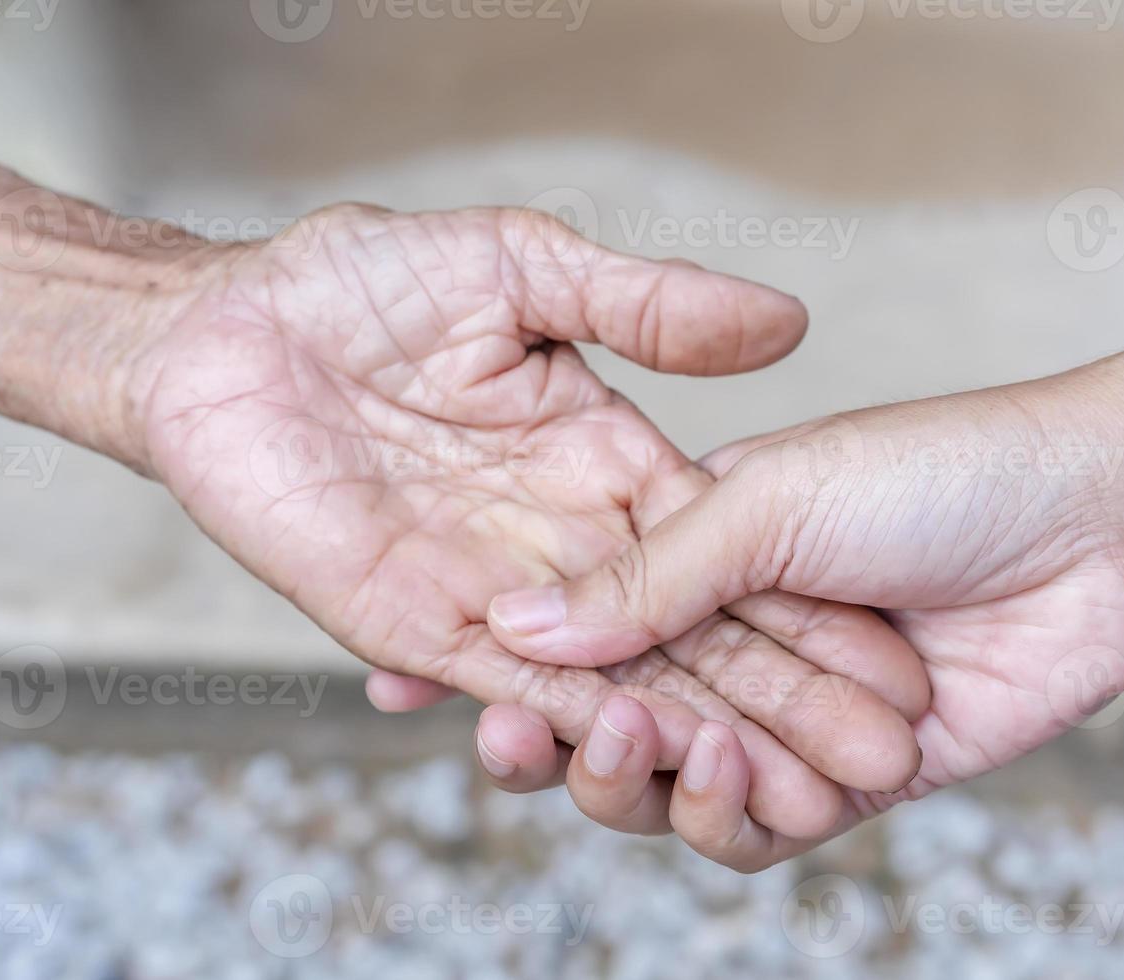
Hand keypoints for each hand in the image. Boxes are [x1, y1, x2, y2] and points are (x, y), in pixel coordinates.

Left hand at [130, 204, 927, 837]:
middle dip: (791, 698)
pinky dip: (585, 728)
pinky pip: (514, 683)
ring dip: (712, 734)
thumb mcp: (527, 268)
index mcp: (607, 460)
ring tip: (805, 788)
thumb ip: (647, 306)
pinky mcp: (419, 624)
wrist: (223, 328)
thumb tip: (788, 322)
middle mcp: (566, 539)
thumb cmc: (364, 282)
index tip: (900, 663)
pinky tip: (661, 764)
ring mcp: (497, 589)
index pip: (727, 552)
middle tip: (888, 753)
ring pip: (622, 680)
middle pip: (695, 635)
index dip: (811, 607)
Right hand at [478, 378, 1123, 867]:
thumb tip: (515, 617)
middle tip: (513, 735)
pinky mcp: (843, 784)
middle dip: (549, 738)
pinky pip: (756, 831)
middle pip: (600, 721)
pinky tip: (748, 774)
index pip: (566, 619)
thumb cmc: (940, 475)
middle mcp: (728, 644)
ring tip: (651, 742)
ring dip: (643, 780)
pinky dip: (739, 814)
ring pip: (667, 789)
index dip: (488, 652)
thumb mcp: (772, 498)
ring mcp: (783, 718)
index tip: (398, 670)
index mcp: (693, 557)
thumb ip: (646, 570)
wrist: (1098, 531)